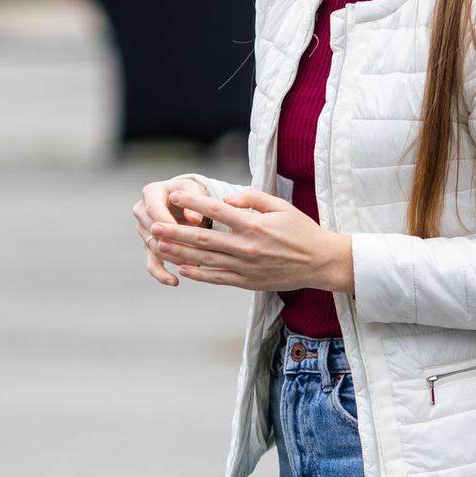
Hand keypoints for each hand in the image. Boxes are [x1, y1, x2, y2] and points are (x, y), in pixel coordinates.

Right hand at [131, 176, 212, 285]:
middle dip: (172, 243)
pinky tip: (174, 282)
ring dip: (173, 257)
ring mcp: (143, 230)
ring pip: (154, 248)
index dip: (165, 222)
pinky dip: (161, 274)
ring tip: (194, 264)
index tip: (180, 232)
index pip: (153, 209)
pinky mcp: (149, 246)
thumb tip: (193, 218)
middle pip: (152, 231)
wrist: (185, 202)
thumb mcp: (195, 190)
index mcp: (150, 193)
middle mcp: (141, 211)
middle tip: (193, 251)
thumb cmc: (191, 193)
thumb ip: (195, 201)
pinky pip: (151, 263)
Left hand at [149, 186, 353, 294]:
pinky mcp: (248, 282)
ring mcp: (246, 267)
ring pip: (206, 259)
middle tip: (155, 225)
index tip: (174, 194)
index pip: (217, 211)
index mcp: (254, 224)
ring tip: (160, 245)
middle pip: (204, 238)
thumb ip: (252, 198)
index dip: (193, 201)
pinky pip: (218, 278)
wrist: (320, 262)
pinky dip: (199, 274)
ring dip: (181, 252)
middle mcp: (247, 246)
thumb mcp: (281, 206)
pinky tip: (182, 268)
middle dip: (176, 231)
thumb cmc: (301, 231)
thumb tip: (226, 197)